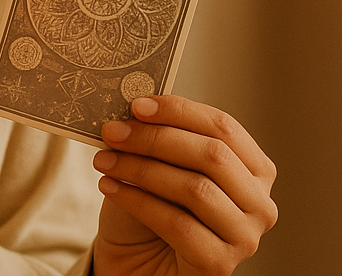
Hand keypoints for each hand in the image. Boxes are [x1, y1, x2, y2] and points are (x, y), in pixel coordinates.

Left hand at [93, 95, 277, 275]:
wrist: (140, 259)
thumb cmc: (155, 205)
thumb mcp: (160, 162)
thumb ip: (160, 134)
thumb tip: (137, 105)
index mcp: (254, 168)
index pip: (223, 127)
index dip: (179, 111)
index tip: (137, 105)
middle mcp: (260, 203)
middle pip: (212, 155)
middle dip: (155, 138)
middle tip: (113, 131)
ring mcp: (245, 237)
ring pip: (195, 189)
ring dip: (140, 169)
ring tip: (104, 161)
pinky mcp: (221, 265)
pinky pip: (177, 224)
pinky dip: (137, 200)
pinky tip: (110, 187)